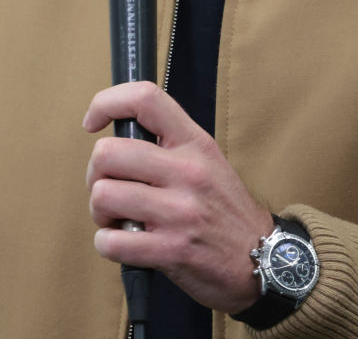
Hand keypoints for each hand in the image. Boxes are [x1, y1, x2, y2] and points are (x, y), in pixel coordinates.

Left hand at [83, 81, 273, 312]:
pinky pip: (111, 242)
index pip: (145, 99)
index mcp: (194, 142)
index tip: (93, 121)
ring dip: (100, 212)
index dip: (107, 103)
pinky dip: (107, 244)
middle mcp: (187, 171)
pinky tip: (124, 243)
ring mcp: (179, 211)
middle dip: (95, 174)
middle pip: (108, 153)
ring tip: (118, 219)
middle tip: (109, 186)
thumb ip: (168, 143)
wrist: (264, 258)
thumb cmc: (225, 209)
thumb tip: (117, 136)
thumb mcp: (207, 160)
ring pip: (103, 196)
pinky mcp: (171, 250)